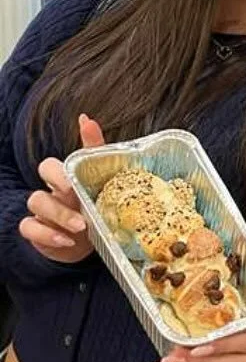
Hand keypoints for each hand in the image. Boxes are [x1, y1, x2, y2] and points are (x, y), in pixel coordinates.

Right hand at [19, 114, 104, 262]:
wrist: (87, 243)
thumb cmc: (92, 206)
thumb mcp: (99, 181)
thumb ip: (95, 152)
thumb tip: (87, 118)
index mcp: (65, 177)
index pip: (53, 163)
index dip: (59, 167)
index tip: (72, 178)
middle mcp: (50, 190)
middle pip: (43, 173)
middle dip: (57, 181)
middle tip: (75, 193)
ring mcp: (41, 211)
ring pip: (36, 201)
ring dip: (59, 214)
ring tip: (81, 226)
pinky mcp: (36, 232)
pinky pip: (29, 228)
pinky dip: (47, 235)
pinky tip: (66, 240)